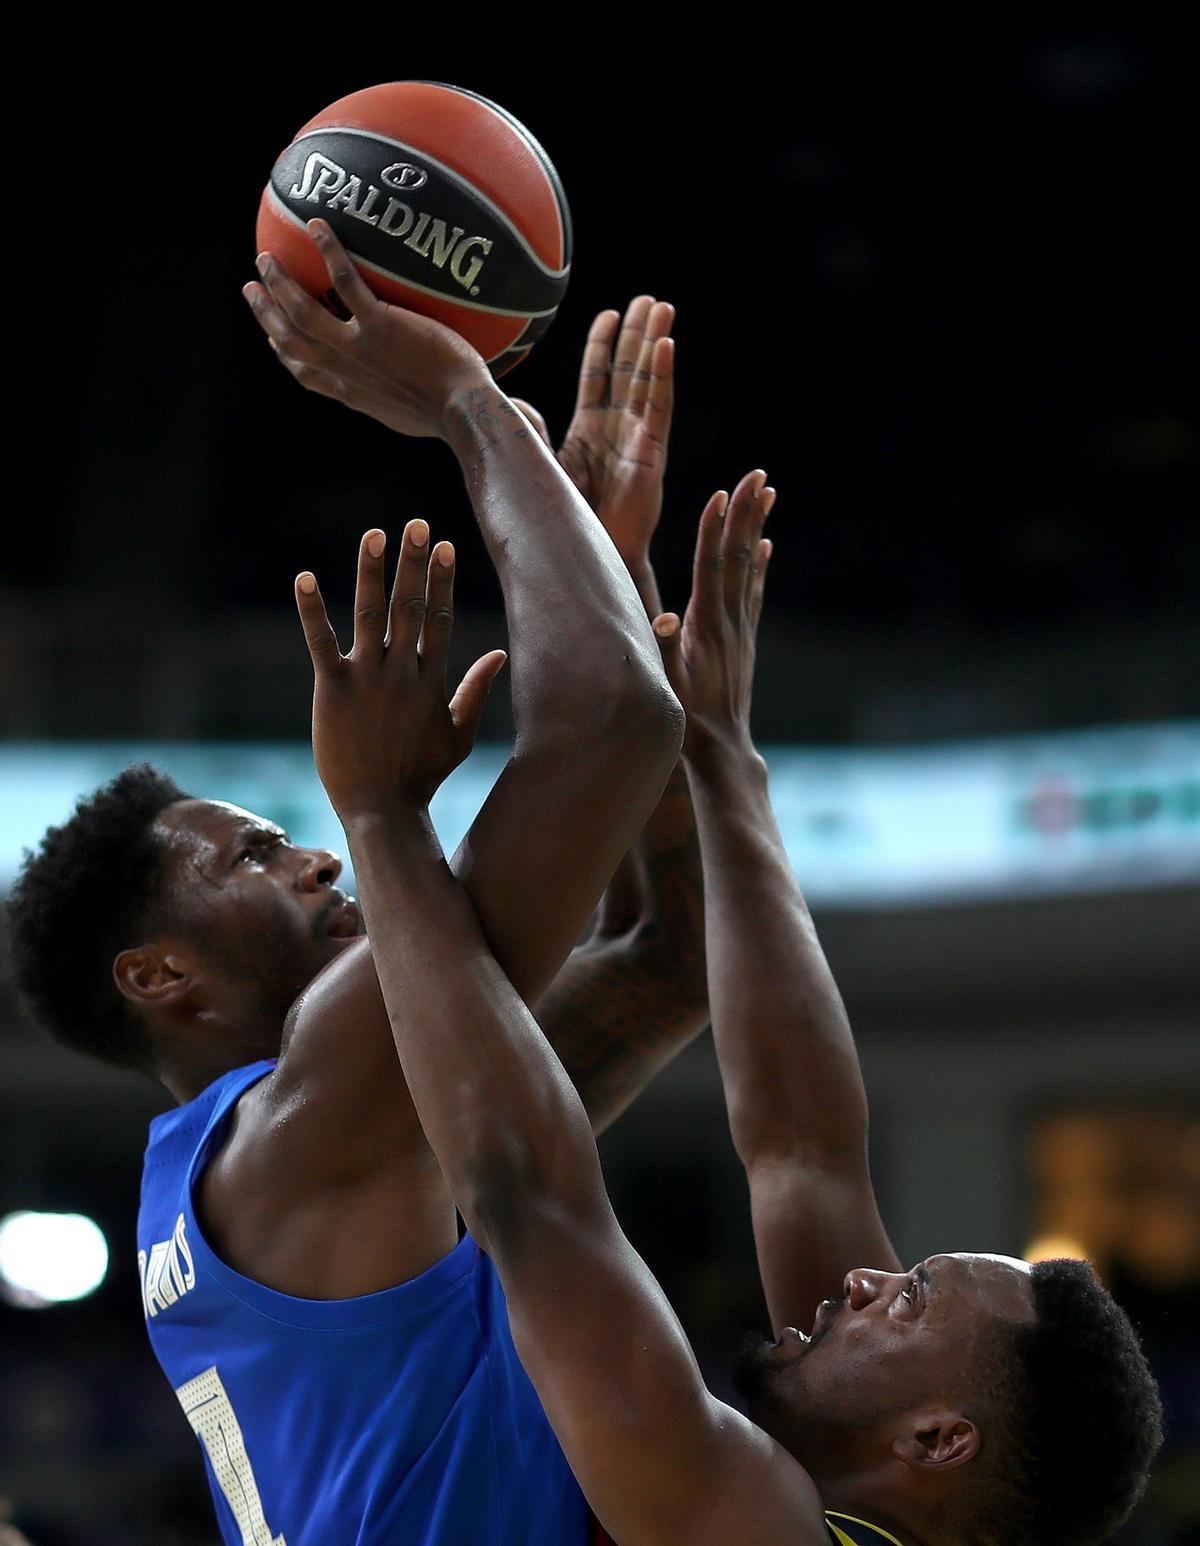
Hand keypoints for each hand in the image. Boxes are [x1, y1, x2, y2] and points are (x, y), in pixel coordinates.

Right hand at [243, 219, 490, 438]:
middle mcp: (344, 370)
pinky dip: (329, 250)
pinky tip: (318, 225)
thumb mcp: (404, 415)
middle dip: (265, 313)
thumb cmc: (444, 415)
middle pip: (289, 339)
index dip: (284, 353)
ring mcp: (358, 347)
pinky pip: (347, 280)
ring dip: (279, 282)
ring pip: (302, 310)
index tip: (273, 338)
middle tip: (252, 287)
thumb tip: (396, 390)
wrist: (461, 412)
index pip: (305, 373)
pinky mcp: (380, 325)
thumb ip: (388, 398)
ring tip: (267, 257)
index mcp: (350, 393)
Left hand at [295, 522, 506, 816]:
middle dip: (414, 564)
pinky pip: (321, 642)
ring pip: (370, 614)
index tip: (443, 546)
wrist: (381, 810)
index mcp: (432, 682)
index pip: (439, 620)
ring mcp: (367, 680)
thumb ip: (476, 691)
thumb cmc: (421, 777)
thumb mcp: (458, 735)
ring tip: (374, 534)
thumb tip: (501, 654)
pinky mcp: (332, 691)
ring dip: (372, 572)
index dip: (442, 581)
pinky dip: (312, 610)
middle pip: (411, 608)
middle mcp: (402, 674)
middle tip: (416, 524)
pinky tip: (304, 578)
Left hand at [512, 296, 673, 592]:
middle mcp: (617, 430)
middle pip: (629, 371)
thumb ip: (530, 433)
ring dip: (654, 343)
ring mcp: (637, 439)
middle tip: (649, 300)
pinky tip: (666, 345)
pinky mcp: (650, 453)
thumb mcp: (542, 468)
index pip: (599, 378)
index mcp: (590, 431)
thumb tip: (510, 402)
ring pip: (647, 380)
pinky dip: (662, 375)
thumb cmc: (568, 521)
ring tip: (662, 307)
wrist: (593, 557)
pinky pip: (657, 407)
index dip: (604, 347)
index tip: (610, 315)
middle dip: (638, 334)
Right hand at [652, 471, 774, 758]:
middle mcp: (729, 620)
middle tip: (757, 475)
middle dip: (745, 513)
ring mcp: (740, 628)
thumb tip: (664, 619)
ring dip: (756, 527)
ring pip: (749, 567)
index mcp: (707, 625)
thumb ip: (665, 651)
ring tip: (767, 493)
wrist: (722, 748)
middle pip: (737, 555)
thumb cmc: (688, 718)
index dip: (715, 530)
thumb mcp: (668, 686)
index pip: (712, 567)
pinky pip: (754, 591)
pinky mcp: (744, 639)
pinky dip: (759, 563)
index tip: (721, 495)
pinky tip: (765, 544)